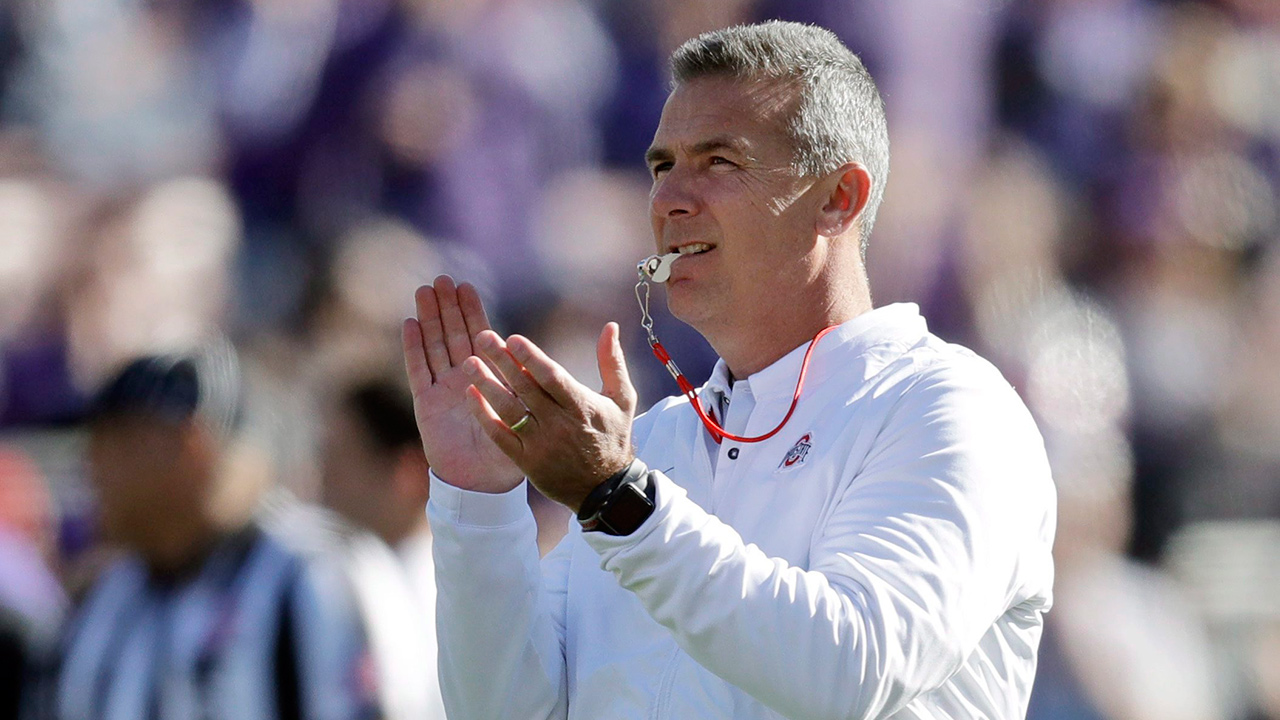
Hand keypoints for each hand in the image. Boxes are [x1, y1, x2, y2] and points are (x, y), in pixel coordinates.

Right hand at [402, 276, 522, 493]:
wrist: (483, 485)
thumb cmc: (508, 451)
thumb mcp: (522, 414)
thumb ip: (524, 386)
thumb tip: (532, 358)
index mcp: (489, 377)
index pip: (480, 336)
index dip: (472, 312)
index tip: (467, 286)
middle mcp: (464, 378)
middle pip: (453, 334)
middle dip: (448, 307)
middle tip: (442, 280)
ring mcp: (443, 389)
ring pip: (434, 346)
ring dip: (429, 319)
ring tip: (425, 292)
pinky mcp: (426, 404)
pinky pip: (419, 371)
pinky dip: (414, 348)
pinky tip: (410, 324)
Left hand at [462, 322, 637, 511]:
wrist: (605, 490)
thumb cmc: (613, 438)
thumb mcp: (622, 399)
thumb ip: (612, 362)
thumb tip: (610, 327)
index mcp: (582, 406)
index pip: (552, 377)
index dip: (530, 357)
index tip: (512, 339)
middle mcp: (559, 424)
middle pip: (525, 388)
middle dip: (502, 361)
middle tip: (483, 338)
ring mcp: (540, 444)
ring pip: (508, 410)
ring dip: (486, 384)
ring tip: (469, 363)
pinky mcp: (526, 461)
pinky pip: (499, 435)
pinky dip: (483, 415)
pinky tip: (471, 395)